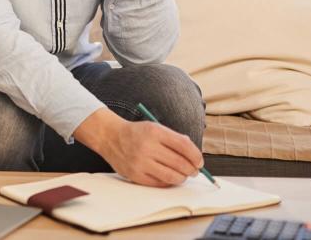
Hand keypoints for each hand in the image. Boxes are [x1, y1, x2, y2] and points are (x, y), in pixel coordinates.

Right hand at [74, 108, 202, 186]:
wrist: (110, 137)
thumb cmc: (137, 133)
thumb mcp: (155, 128)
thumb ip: (175, 139)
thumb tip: (194, 157)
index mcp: (154, 132)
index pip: (184, 146)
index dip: (196, 156)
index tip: (199, 161)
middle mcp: (147, 147)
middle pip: (180, 163)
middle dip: (192, 169)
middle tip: (194, 170)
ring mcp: (140, 162)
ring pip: (172, 176)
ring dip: (182, 177)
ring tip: (182, 175)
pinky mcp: (135, 175)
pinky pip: (159, 183)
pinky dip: (168, 182)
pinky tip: (168, 177)